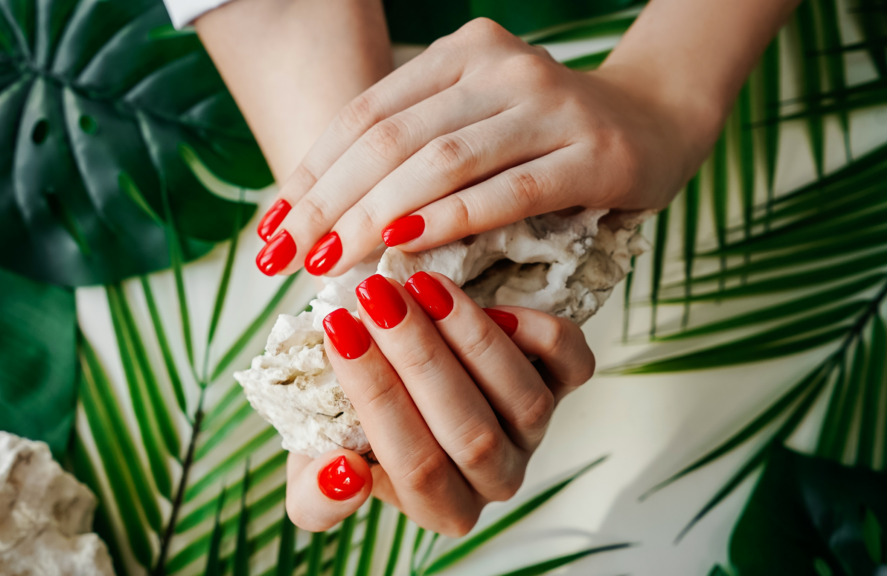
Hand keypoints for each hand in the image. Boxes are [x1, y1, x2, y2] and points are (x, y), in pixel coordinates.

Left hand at [254, 17, 714, 277]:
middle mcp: (501, 67)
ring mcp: (550, 105)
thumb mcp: (474, 124)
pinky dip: (450, 221)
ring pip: (441, 163)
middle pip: (390, 139)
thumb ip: (413, 150)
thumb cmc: (548, 138)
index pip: (363, 115)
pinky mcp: (594, 153)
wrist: (659, 122)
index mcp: (460, 53)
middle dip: (326, 203)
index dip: (309, 174)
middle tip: (284, 259)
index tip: (270, 231)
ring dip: (374, 217)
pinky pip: (508, 191)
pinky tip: (405, 251)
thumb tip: (323, 217)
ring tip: (330, 264)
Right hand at [283, 272, 594, 535]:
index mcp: (440, 507)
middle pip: (471, 432)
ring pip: (523, 400)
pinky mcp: (562, 385)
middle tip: (376, 295)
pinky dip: (541, 334)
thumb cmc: (353, 427)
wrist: (397, 379)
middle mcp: (495, 477)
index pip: (416, 466)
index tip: (338, 331)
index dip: (376, 396)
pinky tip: (494, 304)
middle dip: (418, 357)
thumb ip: (317, 495)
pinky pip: (572, 366)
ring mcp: (533, 432)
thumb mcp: (313, 465)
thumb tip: (344, 473)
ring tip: (421, 286)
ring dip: (471, 336)